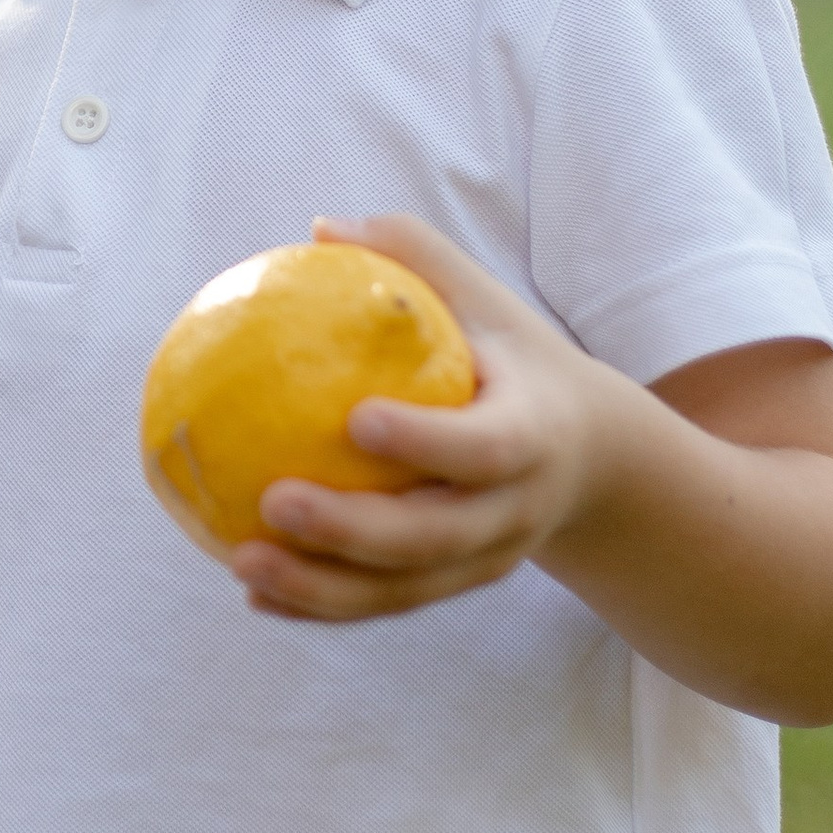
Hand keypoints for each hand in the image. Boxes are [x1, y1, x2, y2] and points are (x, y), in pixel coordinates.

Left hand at [227, 212, 627, 624]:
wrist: (591, 456)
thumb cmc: (512, 355)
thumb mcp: (487, 300)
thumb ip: (415, 256)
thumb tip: (321, 228)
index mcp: (533, 435)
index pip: (485, 447)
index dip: (426, 440)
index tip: (355, 419)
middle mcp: (514, 510)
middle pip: (435, 537)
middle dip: (353, 531)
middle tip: (273, 501)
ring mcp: (487, 558)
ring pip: (404, 588)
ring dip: (321, 587)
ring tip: (241, 562)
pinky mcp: (456, 585)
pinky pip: (385, 604)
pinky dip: (321, 605)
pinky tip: (252, 593)